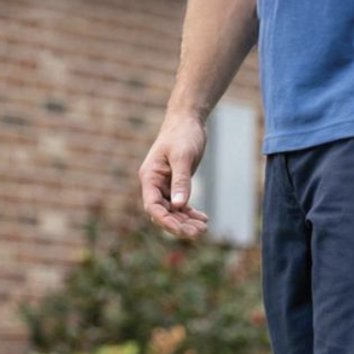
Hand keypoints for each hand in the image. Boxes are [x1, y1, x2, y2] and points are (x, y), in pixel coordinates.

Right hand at [138, 115, 209, 238]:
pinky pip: (180, 205)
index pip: (152, 207)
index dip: (165, 221)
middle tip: (199, 232)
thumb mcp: (182, 156)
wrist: (188, 120)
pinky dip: (190, 213)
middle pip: (162, 213)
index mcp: (150, 177)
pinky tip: (203, 218)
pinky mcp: (175, 185)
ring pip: (172, 212)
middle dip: (179, 225)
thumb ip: (180, 181)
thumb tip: (178, 205)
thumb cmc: (183, 134)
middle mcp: (154, 184)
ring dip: (186, 221)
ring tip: (203, 228)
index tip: (181, 230)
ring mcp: (164, 186)